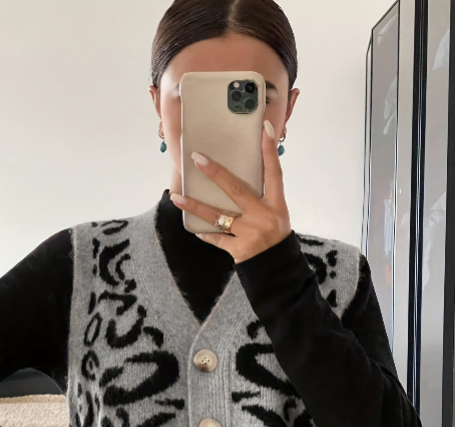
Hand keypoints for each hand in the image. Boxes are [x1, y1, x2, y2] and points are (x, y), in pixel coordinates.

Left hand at [169, 120, 291, 263]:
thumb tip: (240, 175)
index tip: (264, 129)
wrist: (277, 269)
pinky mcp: (238, 249)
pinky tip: (193, 227)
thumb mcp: (277, 214)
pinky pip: (216, 238)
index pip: (274, 173)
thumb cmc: (275, 237)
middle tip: (197, 158)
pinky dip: (204, 232)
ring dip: (195, 206)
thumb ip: (262, 197)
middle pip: (236, 190)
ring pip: (217, 216)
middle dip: (216, 173)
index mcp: (276, 205)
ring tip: (177, 197)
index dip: (270, 151)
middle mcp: (263, 216)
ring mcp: (250, 233)